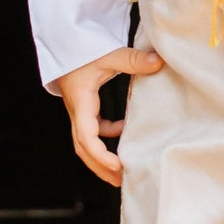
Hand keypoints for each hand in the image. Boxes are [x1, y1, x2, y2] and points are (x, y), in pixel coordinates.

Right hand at [58, 45, 163, 184]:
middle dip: (100, 167)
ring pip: (86, 142)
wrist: (65, 42)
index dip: (101, 155)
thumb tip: (158, 63)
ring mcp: (79, 111)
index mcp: (81, 103)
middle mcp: (77, 111)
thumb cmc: (82, 49)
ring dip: (101, 157)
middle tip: (121, 181)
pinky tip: (123, 131)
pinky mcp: (83, 106)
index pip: (87, 138)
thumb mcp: (109, 54)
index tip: (118, 166)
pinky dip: (106, 135)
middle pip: (84, 148)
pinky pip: (92, 129)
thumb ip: (133, 60)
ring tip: (122, 169)